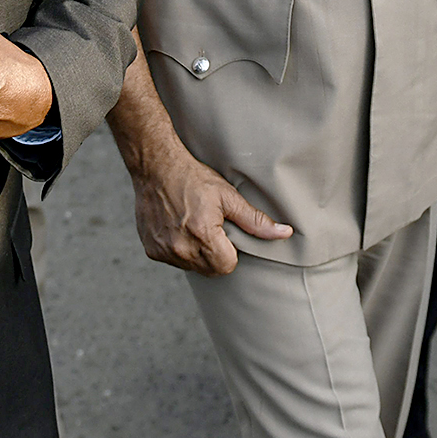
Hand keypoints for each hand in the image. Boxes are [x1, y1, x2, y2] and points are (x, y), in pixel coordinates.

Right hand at [129, 141, 291, 275]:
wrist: (156, 168)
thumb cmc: (194, 178)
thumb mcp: (228, 196)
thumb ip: (256, 221)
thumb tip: (285, 233)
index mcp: (202, 236)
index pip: (227, 266)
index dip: (231, 251)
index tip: (226, 232)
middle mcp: (180, 248)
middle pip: (211, 270)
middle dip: (216, 254)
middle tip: (212, 227)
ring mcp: (163, 251)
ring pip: (192, 267)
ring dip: (197, 253)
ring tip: (194, 225)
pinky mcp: (151, 250)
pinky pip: (174, 261)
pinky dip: (179, 250)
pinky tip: (179, 227)